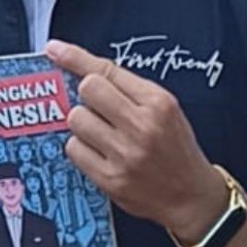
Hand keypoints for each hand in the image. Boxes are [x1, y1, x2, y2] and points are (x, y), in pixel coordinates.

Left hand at [46, 40, 228, 239]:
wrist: (191, 196)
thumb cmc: (175, 149)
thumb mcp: (164, 110)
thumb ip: (128, 89)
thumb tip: (82, 71)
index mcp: (158, 103)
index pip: (107, 71)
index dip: (76, 58)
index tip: (55, 49)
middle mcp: (142, 126)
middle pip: (87, 90)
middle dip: (87, 96)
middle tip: (99, 109)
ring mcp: (125, 154)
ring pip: (76, 119)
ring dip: (82, 124)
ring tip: (102, 134)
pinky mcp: (110, 178)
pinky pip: (73, 149)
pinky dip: (80, 148)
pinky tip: (99, 153)